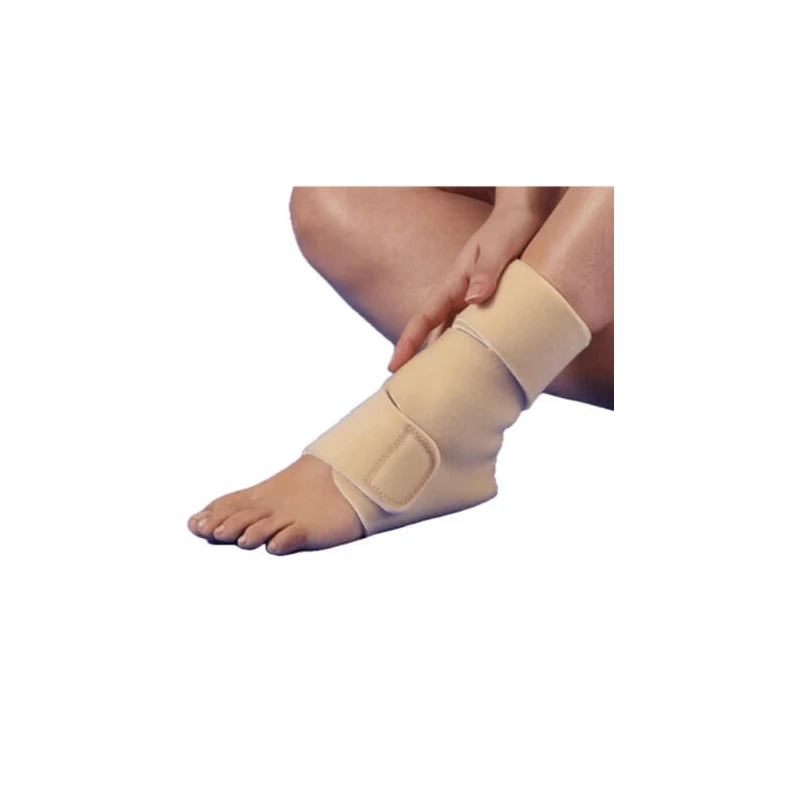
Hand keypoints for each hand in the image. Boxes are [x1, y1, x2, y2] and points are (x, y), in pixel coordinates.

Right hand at [388, 189, 557, 371]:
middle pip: (434, 333)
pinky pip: (475, 330)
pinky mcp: (490, 302)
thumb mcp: (499, 248)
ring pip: (453, 335)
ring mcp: (473, 299)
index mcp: (454, 283)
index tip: (392, 366)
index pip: (424, 318)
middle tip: (408, 390)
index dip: (407, 343)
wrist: (527, 213)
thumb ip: (487, 271)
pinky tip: (477, 367)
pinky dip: (472, 349)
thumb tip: (474, 298)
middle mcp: (459, 294)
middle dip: (419, 360)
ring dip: (446, 359)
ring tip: (441, 388)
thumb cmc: (511, 228)